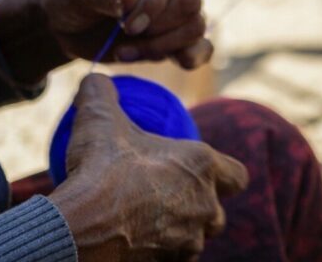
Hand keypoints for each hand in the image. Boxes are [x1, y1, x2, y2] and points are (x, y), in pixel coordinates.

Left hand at [0, 0, 210, 84]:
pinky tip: (173, 63)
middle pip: (190, 0)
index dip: (153, 0)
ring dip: (163, 46)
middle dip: (158, 27)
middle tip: (124, 35)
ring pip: (196, 25)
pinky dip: (191, 57)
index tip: (126, 24)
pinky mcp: (175, 33)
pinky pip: (203, 45)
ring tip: (125, 51)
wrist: (62, 22)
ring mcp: (175, 2)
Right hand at [50, 74, 247, 261]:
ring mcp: (189, 242)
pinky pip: (175, 258)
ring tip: (145, 216)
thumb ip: (101, 91)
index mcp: (200, 165)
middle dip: (197, 203)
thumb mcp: (98, 116)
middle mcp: (205, 206)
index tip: (199, 168)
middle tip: (164, 191)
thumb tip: (96, 78)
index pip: (238, 174)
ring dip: (178, 227)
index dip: (222, 172)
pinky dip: (160, 249)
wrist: (84, 226)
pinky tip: (134, 237)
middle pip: (217, 210)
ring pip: (196, 237)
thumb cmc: (100, 167)